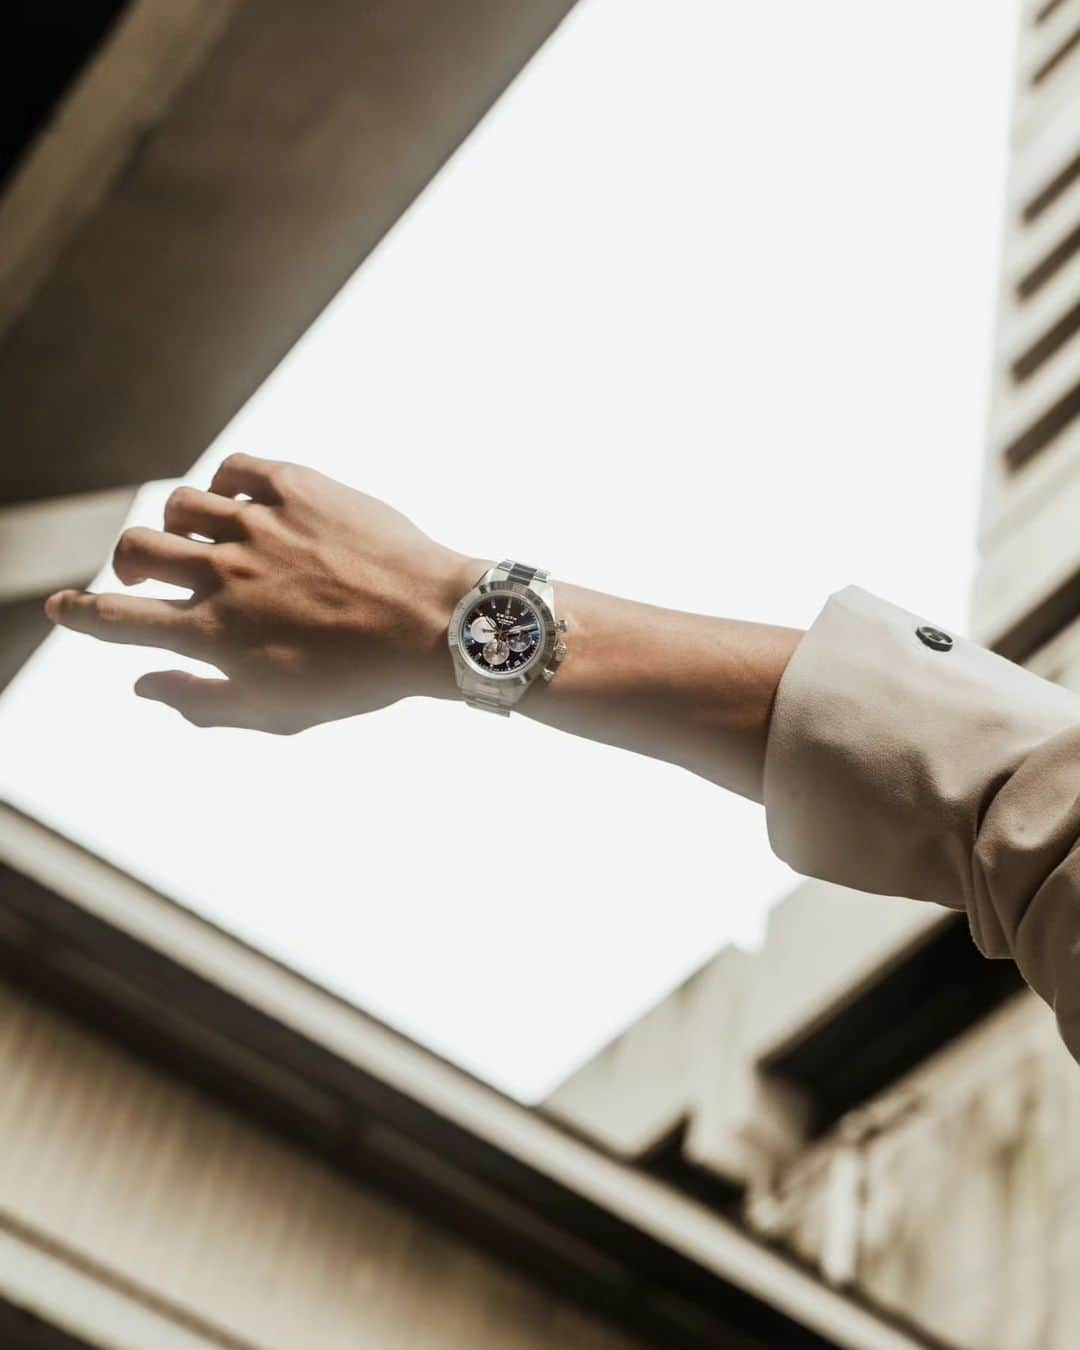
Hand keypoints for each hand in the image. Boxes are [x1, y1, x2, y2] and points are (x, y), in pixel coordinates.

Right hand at [45, 454, 480, 733]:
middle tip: (150, 573)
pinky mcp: (295, 486)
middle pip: (136, 549)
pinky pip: (233, 466)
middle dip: (130, 563)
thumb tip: (140, 682)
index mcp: (212, 634)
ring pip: (179, 504)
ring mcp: (257, 524)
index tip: (60, 606)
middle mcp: (222, 574)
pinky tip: (245, 505)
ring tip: (209, 541)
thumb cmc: (357, 679)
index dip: (78, 612)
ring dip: (180, 525)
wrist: (433, 623)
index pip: (117, 618)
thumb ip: (199, 703)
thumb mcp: (275, 714)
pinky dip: (225, 483)